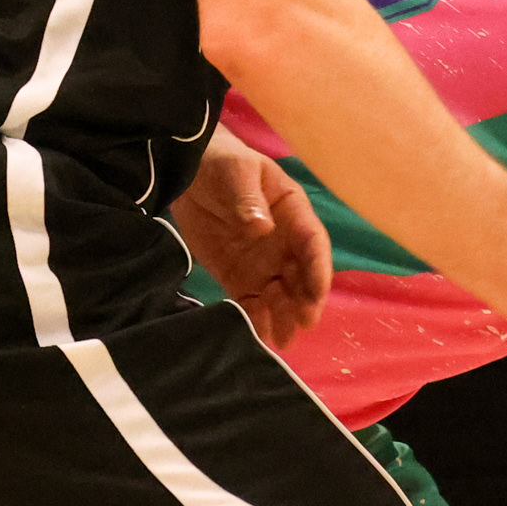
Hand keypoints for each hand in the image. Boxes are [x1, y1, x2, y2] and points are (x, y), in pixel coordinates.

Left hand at [168, 136, 331, 346]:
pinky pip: (252, 302)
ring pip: (281, 295)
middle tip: (302, 323)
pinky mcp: (239, 278)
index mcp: (294, 214)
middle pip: (302, 277)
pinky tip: (258, 336)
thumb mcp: (237, 173)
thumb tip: (262, 227)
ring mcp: (263, 263)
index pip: (312, 244)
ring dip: (284, 317)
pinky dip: (257, 319)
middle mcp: (285, 244)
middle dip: (305, 301)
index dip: (318, 269)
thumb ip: (249, 199)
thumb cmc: (223, 164)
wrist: (189, 173)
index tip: (317, 292)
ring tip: (282, 340)